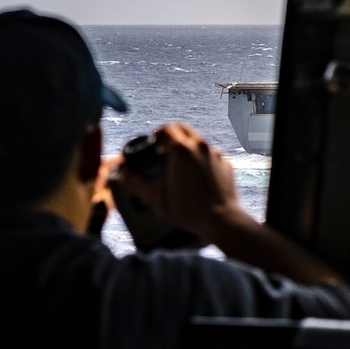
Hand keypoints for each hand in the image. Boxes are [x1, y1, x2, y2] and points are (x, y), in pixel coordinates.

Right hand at [116, 123, 245, 235]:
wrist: (221, 221)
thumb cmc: (188, 211)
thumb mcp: (155, 198)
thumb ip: (135, 184)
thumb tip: (123, 173)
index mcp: (182, 149)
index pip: (166, 128)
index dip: (156, 134)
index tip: (153, 145)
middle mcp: (201, 146)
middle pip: (183, 128)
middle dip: (171, 135)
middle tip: (163, 150)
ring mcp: (216, 154)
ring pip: (198, 141)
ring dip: (187, 147)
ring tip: (179, 165)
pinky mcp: (226, 164)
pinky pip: (211, 155)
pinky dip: (202, 160)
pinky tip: (197, 177)